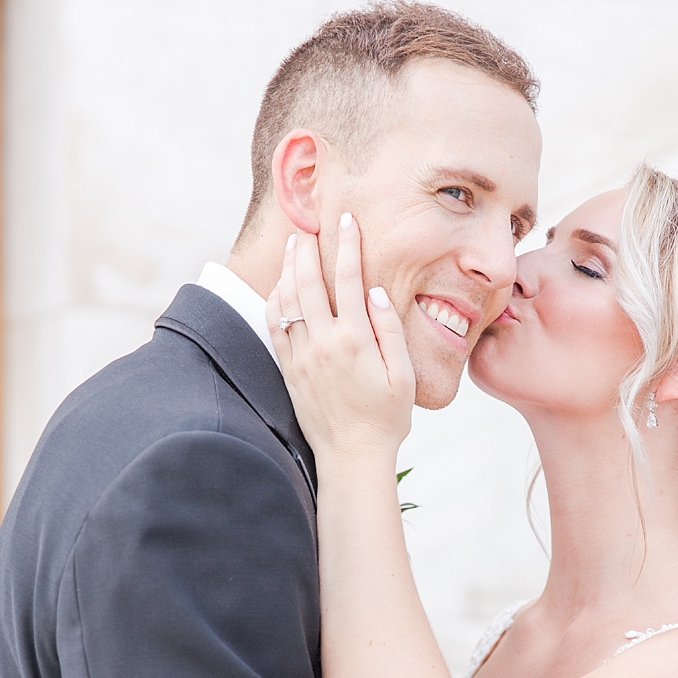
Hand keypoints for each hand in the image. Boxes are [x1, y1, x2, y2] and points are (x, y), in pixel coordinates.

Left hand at [268, 213, 414, 461]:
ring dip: (287, 269)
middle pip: (308, 282)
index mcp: (355, 340)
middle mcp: (323, 344)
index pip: (348, 279)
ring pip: (287, 301)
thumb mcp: (403, 374)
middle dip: (308, 248)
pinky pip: (274, 328)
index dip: (347, 245)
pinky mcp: (288, 372)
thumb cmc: (386, 418)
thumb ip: (389, 330)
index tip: (346, 221)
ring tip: (291, 246)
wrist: (351, 457)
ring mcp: (301, 358)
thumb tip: (374, 292)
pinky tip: (278, 287)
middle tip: (308, 224)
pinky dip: (274, 302)